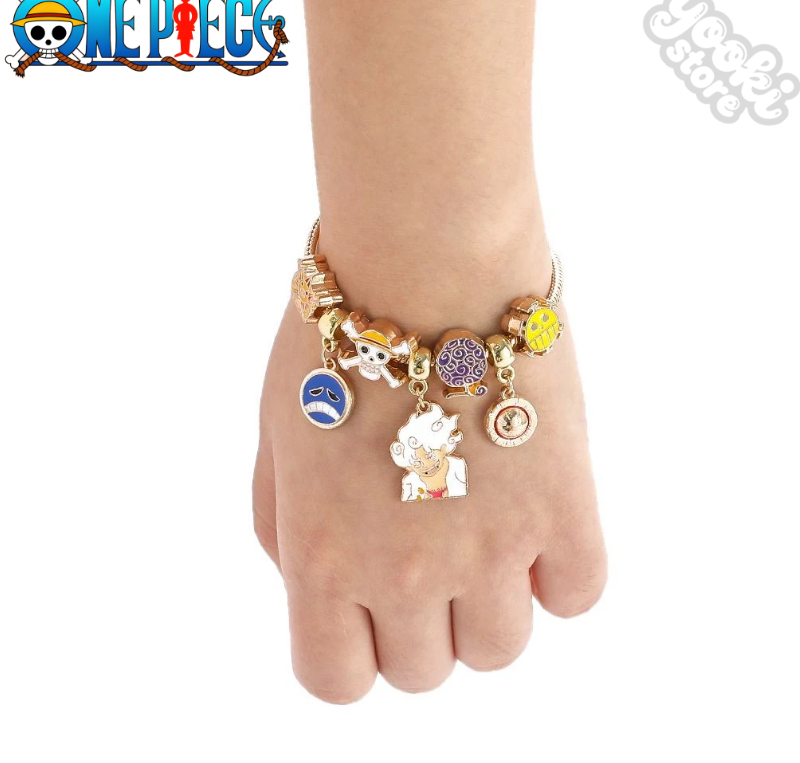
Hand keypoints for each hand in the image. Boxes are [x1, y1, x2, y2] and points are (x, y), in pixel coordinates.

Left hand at [254, 281, 606, 702]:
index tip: (367, 608)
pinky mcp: (562, 507)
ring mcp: (489, 547)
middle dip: (420, 624)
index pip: (336, 682)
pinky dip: (558, 571)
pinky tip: (534, 515)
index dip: (352, 652)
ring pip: (501, 649)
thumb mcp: (273, 436)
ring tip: (483, 528)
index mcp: (322, 556)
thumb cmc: (336, 338)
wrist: (422, 262)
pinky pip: (578, 592)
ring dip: (490, 604)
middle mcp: (403, 571)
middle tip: (427, 551)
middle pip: (424, 673)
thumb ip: (281, 527)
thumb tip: (314, 583)